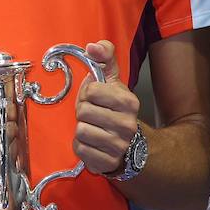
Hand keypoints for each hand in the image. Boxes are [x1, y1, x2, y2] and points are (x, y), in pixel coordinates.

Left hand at [73, 40, 139, 174]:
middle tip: (93, 115)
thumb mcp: (112, 81)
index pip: (92, 90)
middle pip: (84, 111)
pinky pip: (80, 149)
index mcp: (129, 102)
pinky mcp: (107, 162)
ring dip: (82, 129)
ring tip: (93, 129)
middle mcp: (127, 124)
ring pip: (81, 131)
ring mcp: (118, 145)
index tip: (95, 98)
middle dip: (83, 112)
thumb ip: (105, 58)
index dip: (88, 93)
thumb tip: (92, 46)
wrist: (128, 145)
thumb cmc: (113, 109)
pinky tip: (92, 143)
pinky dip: (82, 146)